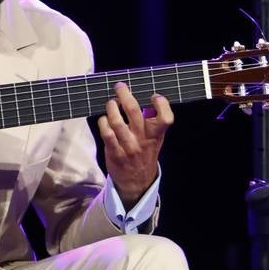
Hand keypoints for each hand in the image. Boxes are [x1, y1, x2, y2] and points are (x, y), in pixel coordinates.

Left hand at [98, 83, 172, 207]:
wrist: (137, 182)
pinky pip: (106, 132)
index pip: (165, 119)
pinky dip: (103, 122)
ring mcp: (128, 146)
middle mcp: (142, 139)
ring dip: (111, 106)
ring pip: (116, 120)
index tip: (154, 96)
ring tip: (111, 102)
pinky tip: (104, 119)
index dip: (161, 105)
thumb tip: (147, 98)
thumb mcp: (155, 139)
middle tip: (120, 86)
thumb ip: (153, 121)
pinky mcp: (114, 152)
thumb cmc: (145, 153)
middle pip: (134, 112)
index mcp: (156, 135)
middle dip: (125, 95)